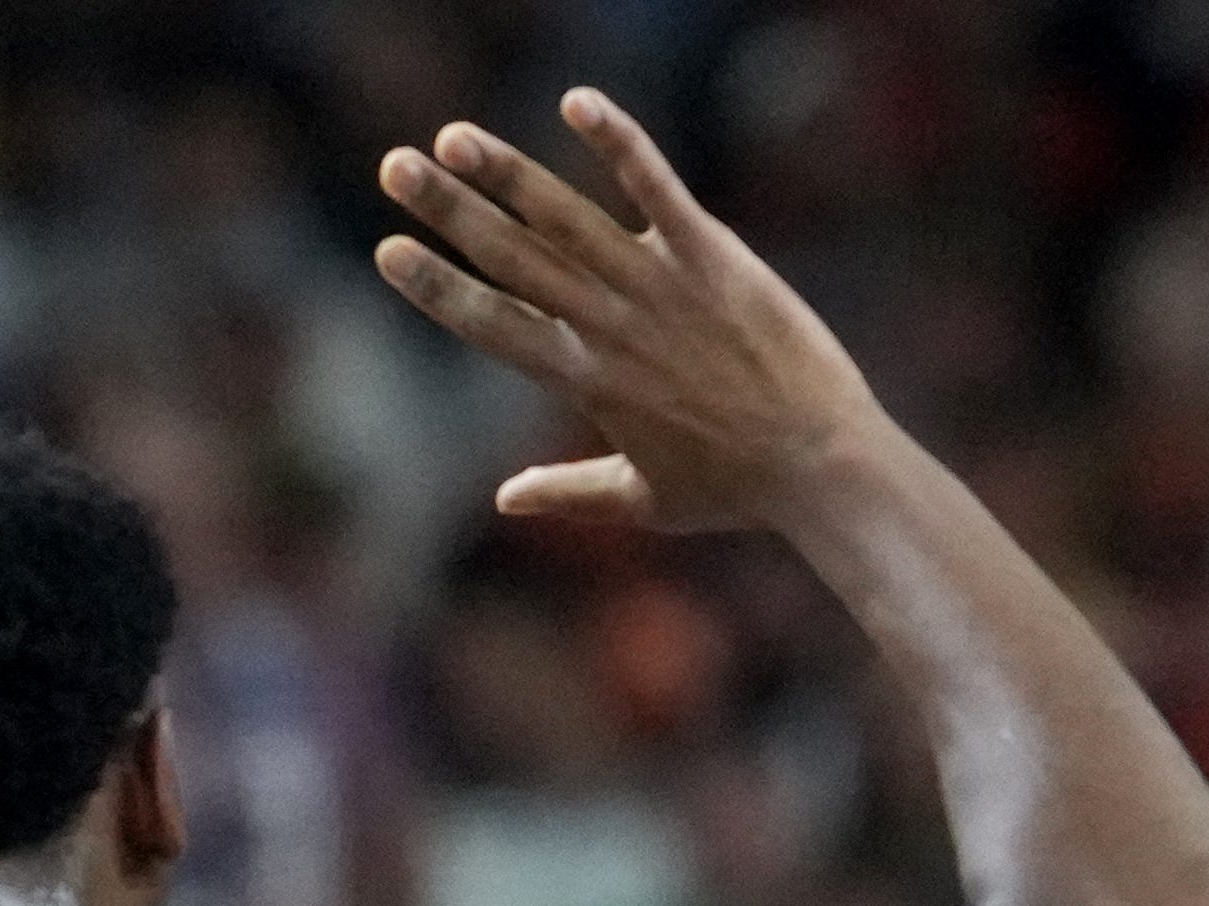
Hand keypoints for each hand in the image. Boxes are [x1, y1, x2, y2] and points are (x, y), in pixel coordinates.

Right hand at [373, 95, 882, 532]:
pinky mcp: (712, 257)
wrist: (821, 466)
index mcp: (586, 382)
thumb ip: (569, 491)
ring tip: (453, 137)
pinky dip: (619, 143)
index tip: (387, 250)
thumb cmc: (738, 490)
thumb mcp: (646, 501)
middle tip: (394, 166)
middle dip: (447, 210)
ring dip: (506, 173)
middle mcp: (610, 328)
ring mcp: (659, 287)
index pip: (492, 325)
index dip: (436, 287)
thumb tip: (505, 500)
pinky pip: (657, 189)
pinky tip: (576, 102)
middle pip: (512, 259)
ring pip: (566, 220)